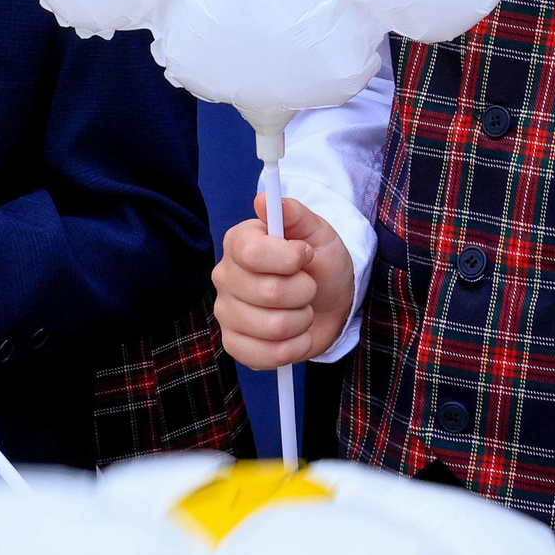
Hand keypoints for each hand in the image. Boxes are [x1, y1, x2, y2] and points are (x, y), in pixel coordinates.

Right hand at [211, 193, 354, 369]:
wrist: (329, 301)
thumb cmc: (320, 263)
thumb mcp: (318, 233)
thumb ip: (295, 214)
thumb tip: (264, 198)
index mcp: (239, 243)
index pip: (251, 253)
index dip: (287, 258)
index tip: (305, 255)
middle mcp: (225, 276)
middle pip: (267, 292)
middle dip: (304, 290)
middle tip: (308, 286)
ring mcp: (226, 313)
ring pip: (273, 327)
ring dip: (302, 320)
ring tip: (303, 310)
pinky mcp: (235, 345)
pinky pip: (266, 356)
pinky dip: (294, 348)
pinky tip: (296, 335)